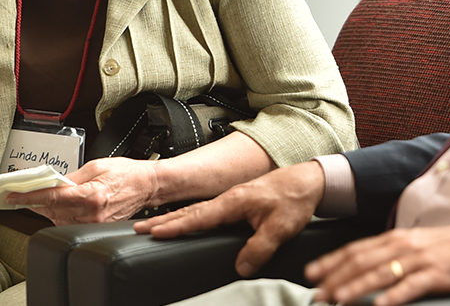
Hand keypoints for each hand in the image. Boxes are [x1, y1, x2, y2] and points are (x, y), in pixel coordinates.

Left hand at [9, 157, 159, 223]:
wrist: (149, 185)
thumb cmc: (128, 173)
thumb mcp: (97, 165)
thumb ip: (71, 176)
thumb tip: (50, 182)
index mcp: (92, 194)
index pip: (52, 198)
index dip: (29, 197)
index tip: (12, 196)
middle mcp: (92, 212)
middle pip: (51, 210)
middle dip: (35, 201)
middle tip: (22, 193)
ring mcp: (94, 223)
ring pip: (57, 218)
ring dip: (46, 207)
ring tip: (43, 196)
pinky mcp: (96, 227)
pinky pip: (69, 222)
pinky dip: (59, 213)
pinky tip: (59, 205)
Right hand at [134, 160, 324, 276]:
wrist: (310, 181)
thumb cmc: (295, 198)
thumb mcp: (280, 228)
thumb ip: (259, 248)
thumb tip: (240, 267)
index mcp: (234, 202)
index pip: (198, 217)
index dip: (175, 226)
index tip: (153, 232)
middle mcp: (229, 199)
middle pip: (190, 212)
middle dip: (164, 221)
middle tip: (139, 229)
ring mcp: (233, 199)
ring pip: (197, 210)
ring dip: (175, 218)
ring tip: (154, 226)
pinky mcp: (240, 202)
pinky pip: (209, 211)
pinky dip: (192, 217)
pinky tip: (188, 223)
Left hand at [305, 224, 449, 305]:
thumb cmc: (449, 247)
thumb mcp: (416, 245)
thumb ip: (390, 254)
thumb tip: (363, 268)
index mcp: (396, 238)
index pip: (357, 249)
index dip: (332, 261)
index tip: (311, 273)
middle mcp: (404, 246)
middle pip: (363, 262)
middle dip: (336, 278)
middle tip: (317, 293)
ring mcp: (419, 260)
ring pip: (381, 274)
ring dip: (357, 287)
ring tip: (338, 299)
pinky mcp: (436, 275)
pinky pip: (411, 287)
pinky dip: (393, 296)